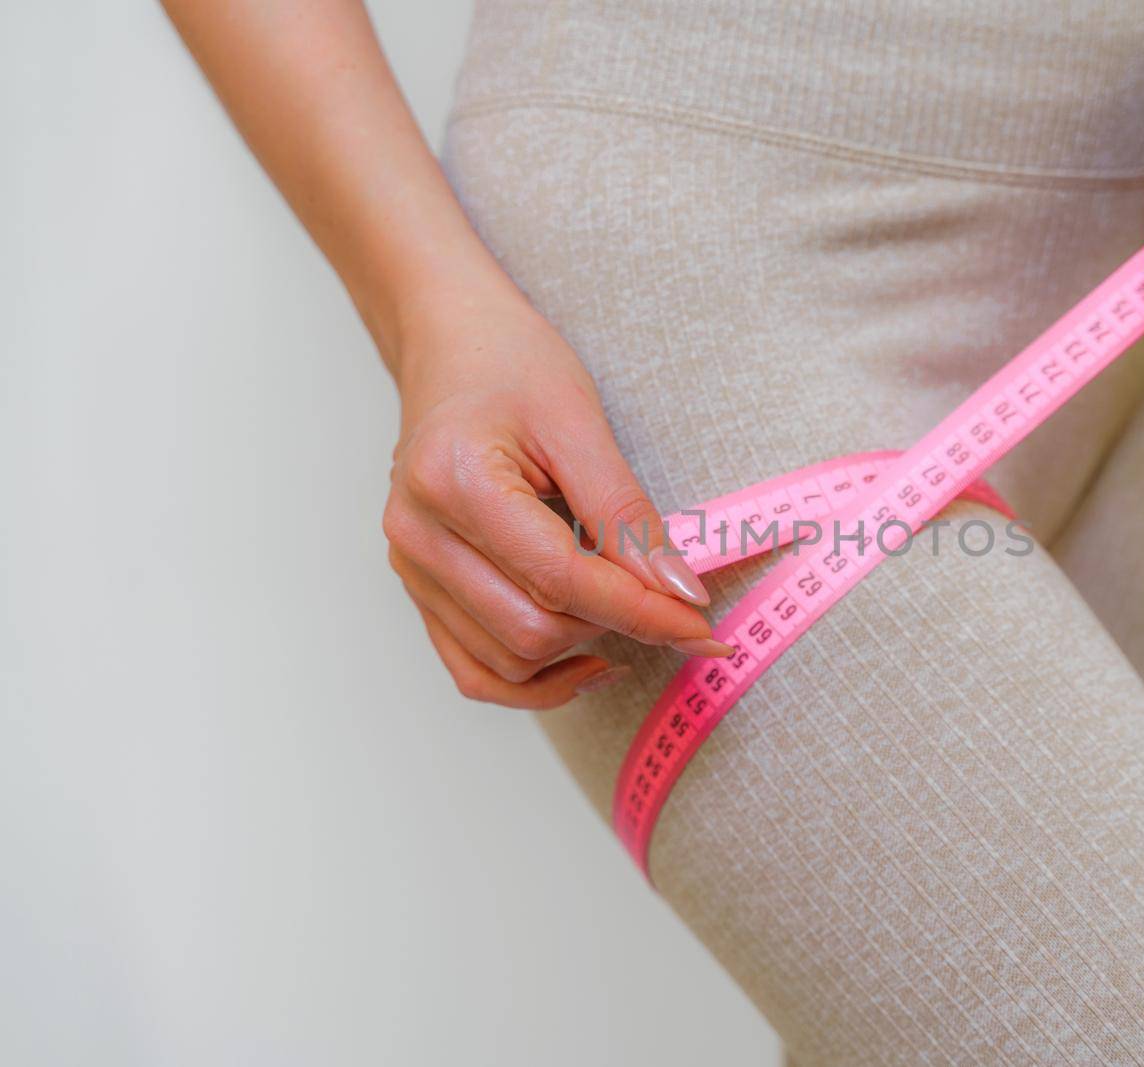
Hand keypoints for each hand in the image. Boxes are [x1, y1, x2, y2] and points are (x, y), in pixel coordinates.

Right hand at [381, 292, 731, 710]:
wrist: (451, 343)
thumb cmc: (511, 365)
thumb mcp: (581, 422)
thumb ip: (626, 513)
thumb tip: (678, 591)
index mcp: (456, 483)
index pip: (561, 580)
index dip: (641, 611)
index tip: (701, 626)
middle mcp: (419, 536)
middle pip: (532, 630)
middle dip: (615, 627)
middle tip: (671, 607)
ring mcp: (411, 568)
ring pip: (505, 662)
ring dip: (577, 653)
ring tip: (625, 614)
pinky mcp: (419, 588)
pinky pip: (473, 669)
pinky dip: (533, 680)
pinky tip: (585, 657)